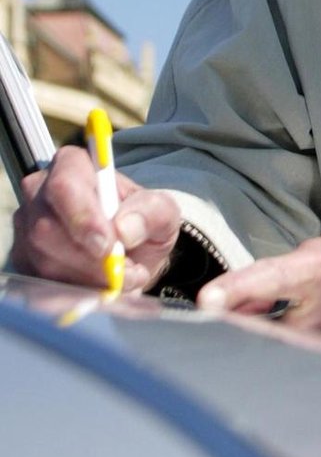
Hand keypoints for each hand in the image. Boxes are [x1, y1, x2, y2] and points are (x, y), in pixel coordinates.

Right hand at [11, 145, 181, 291]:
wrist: (132, 253)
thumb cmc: (142, 222)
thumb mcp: (162, 212)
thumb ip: (151, 212)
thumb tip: (124, 228)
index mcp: (73, 165)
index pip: (65, 186)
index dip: (83, 218)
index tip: (107, 245)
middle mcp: (41, 191)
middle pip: (47, 228)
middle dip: (88, 258)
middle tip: (121, 270)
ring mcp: (27, 226)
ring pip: (43, 259)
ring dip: (86, 277)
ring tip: (117, 277)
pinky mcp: (23, 258)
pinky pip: (40, 281)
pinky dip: (74, 290)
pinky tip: (97, 286)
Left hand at [197, 218, 320, 350]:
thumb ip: (295, 268)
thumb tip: (248, 294)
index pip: (275, 276)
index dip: (240, 289)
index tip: (209, 301)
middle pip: (286, 329)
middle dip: (261, 334)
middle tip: (242, 334)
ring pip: (313, 352)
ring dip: (298, 348)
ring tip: (306, 335)